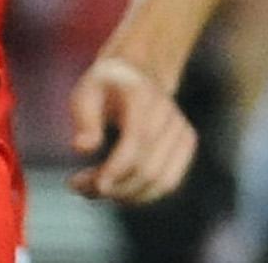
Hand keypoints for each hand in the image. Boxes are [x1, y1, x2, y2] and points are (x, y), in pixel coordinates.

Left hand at [67, 54, 197, 203]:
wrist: (138, 72)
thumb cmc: (105, 86)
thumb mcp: (86, 92)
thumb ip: (85, 120)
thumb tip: (81, 148)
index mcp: (141, 97)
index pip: (135, 143)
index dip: (116, 169)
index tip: (93, 185)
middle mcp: (168, 115)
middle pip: (148, 168)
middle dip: (115, 186)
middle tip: (80, 187)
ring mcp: (181, 130)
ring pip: (162, 181)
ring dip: (128, 195)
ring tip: (95, 190)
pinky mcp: (186, 144)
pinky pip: (169, 181)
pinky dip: (143, 194)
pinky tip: (117, 191)